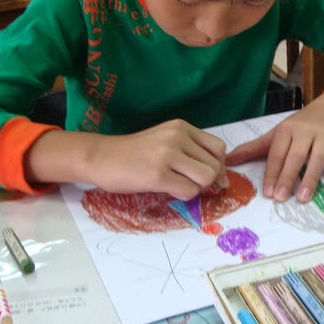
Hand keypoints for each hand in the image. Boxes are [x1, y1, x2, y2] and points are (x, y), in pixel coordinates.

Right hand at [87, 119, 228, 199]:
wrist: (101, 157)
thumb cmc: (133, 154)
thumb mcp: (165, 142)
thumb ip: (191, 153)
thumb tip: (221, 179)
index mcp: (181, 127)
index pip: (218, 148)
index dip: (217, 166)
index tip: (204, 176)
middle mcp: (177, 136)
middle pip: (215, 166)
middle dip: (207, 181)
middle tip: (189, 183)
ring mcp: (168, 154)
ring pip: (206, 178)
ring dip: (196, 188)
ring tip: (178, 185)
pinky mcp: (158, 174)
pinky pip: (189, 191)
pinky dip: (183, 195)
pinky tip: (167, 188)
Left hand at [226, 91, 323, 202]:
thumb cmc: (296, 129)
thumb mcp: (273, 136)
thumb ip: (251, 149)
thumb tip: (226, 161)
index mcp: (286, 130)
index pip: (277, 153)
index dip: (272, 172)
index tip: (267, 192)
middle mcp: (306, 132)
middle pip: (297, 155)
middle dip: (288, 177)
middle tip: (281, 198)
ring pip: (320, 158)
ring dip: (312, 178)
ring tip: (303, 198)